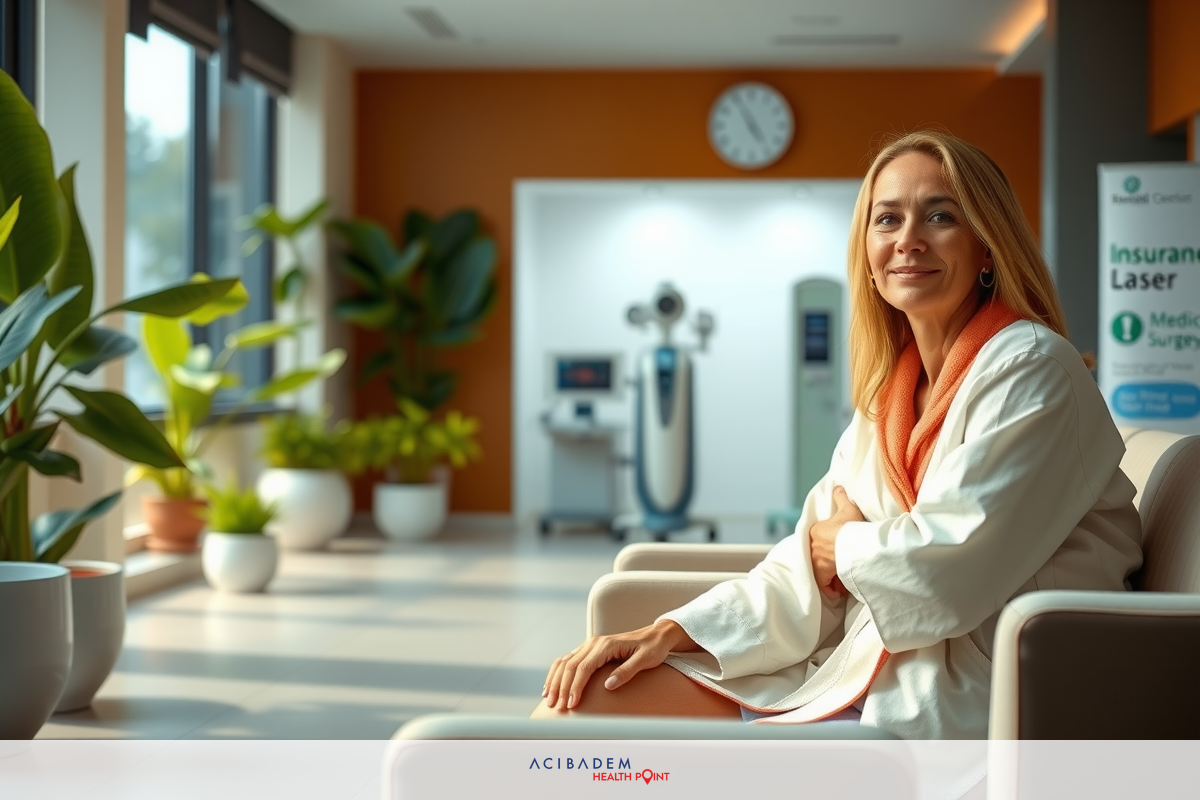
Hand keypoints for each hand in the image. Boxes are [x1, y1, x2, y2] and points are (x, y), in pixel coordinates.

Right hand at [542, 619, 696, 709]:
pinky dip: (557, 673)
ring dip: (555, 681)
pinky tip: (552, 686)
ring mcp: (590, 645)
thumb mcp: (646, 660)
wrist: (656, 635)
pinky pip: (568, 660)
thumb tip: (608, 685)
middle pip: (570, 666)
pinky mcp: (590, 649)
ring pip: (565, 662)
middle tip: (557, 708)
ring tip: (549, 700)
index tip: (572, 705)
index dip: (576, 687)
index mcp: (606, 645)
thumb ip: (627, 671)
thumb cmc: (653, 648)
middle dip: (561, 688)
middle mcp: (594, 643)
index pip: (584, 668)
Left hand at [808, 485, 864, 597]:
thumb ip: (841, 498)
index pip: (817, 543)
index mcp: (815, 531)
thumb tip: (837, 487)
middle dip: (828, 566)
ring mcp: (816, 560)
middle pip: (818, 558)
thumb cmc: (851, 526)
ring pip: (821, 572)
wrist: (854, 541)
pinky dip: (831, 588)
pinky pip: (824, 583)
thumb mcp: (848, 508)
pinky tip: (838, 592)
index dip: (827, 551)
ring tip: (840, 582)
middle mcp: (812, 546)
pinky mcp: (822, 572)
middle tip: (838, 571)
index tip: (835, 556)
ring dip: (830, 578)